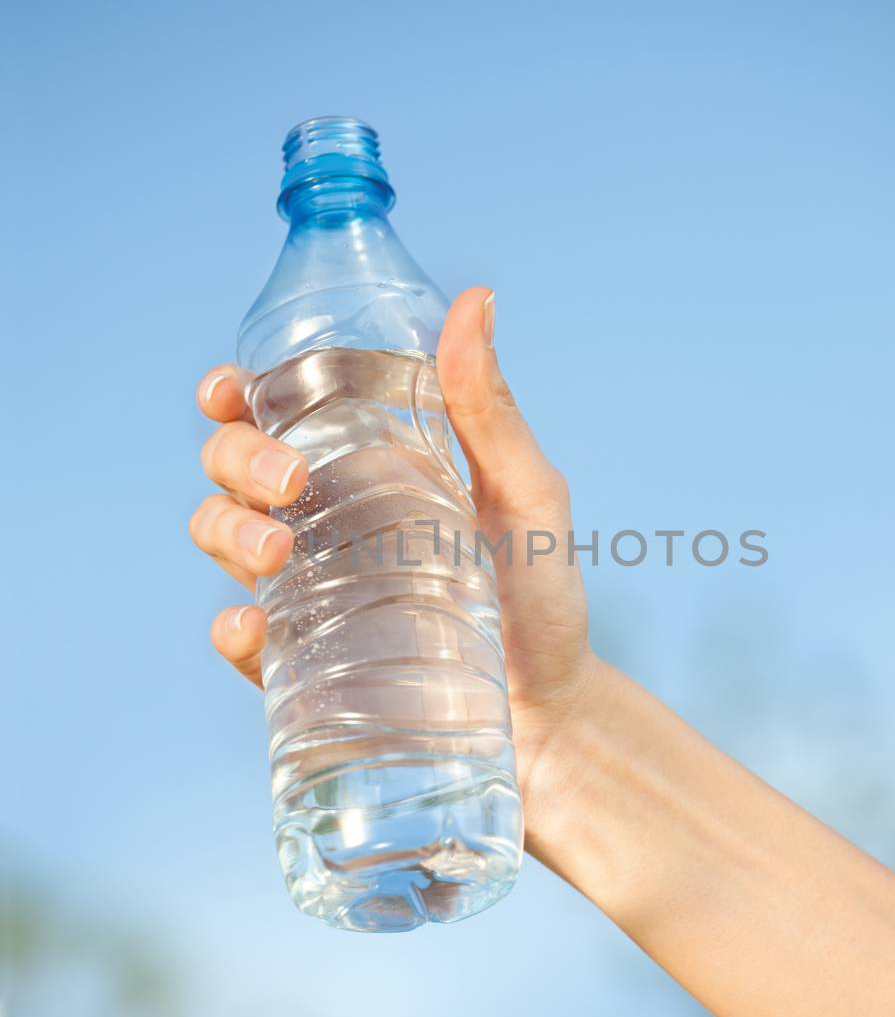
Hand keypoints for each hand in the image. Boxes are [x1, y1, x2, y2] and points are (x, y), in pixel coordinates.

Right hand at [191, 286, 597, 848]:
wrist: (553, 717)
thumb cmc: (543, 598)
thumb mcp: (529, 494)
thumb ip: (491, 407)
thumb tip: (476, 299)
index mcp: (368, 465)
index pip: (278, 412)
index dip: (234, 392)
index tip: (230, 388)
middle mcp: (326, 519)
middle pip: (233, 465)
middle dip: (238, 456)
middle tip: (290, 479)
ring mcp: (308, 590)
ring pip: (220, 536)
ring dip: (227, 528)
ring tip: (278, 547)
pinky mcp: (305, 660)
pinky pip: (242, 638)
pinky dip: (234, 627)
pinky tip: (254, 623)